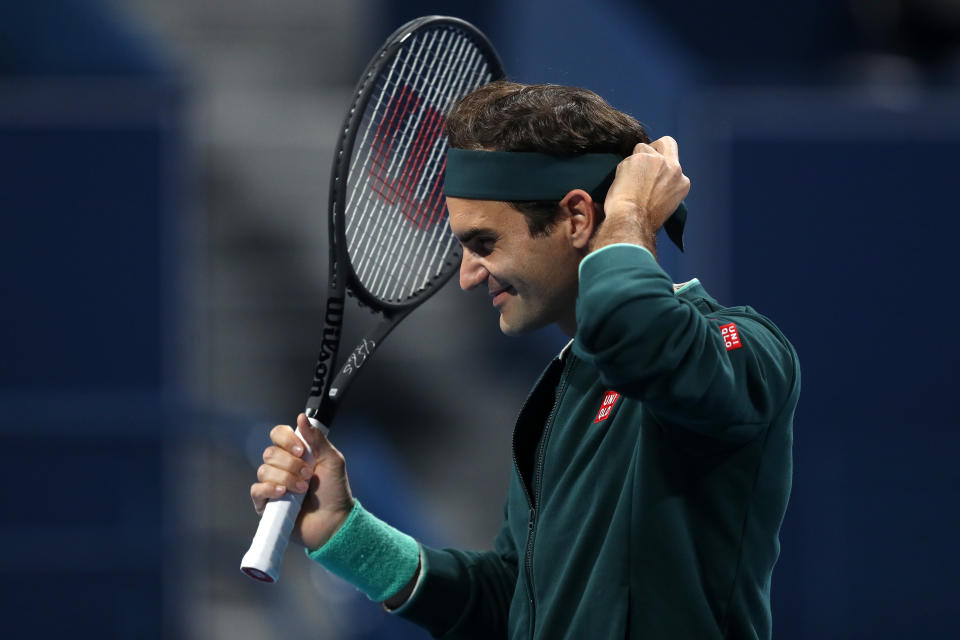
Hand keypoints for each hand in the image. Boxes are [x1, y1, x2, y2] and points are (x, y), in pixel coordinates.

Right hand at [250, 413, 354, 549]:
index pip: (278, 434)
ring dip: (286, 478)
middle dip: (291, 463)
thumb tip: (302, 417)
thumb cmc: (335, 491)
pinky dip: (270, 489)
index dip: (285, 438)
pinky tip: (284, 494)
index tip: (300, 449)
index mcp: (296, 453)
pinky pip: (257, 490)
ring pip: (264, 470)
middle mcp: (282, 467)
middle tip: (308, 474)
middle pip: (270, 452)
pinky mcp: (266, 503)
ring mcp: (273, 485)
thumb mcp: (332, 460)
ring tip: (303, 489)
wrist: (334, 520)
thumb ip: (317, 439)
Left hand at [591, 136, 689, 253]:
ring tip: (628, 181)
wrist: (633, 220)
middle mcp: (673, 168)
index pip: (673, 165)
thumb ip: (663, 186)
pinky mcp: (640, 157)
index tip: (651, 175)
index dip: (660, 168)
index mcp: (682, 182)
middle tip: (642, 159)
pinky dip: (623, 169)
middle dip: (655, 146)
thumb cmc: (643, 219)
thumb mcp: (664, 203)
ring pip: (643, 148)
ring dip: (634, 160)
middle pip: (667, 143)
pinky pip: (628, 158)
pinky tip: (621, 183)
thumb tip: (651, 180)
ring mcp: (657, 161)